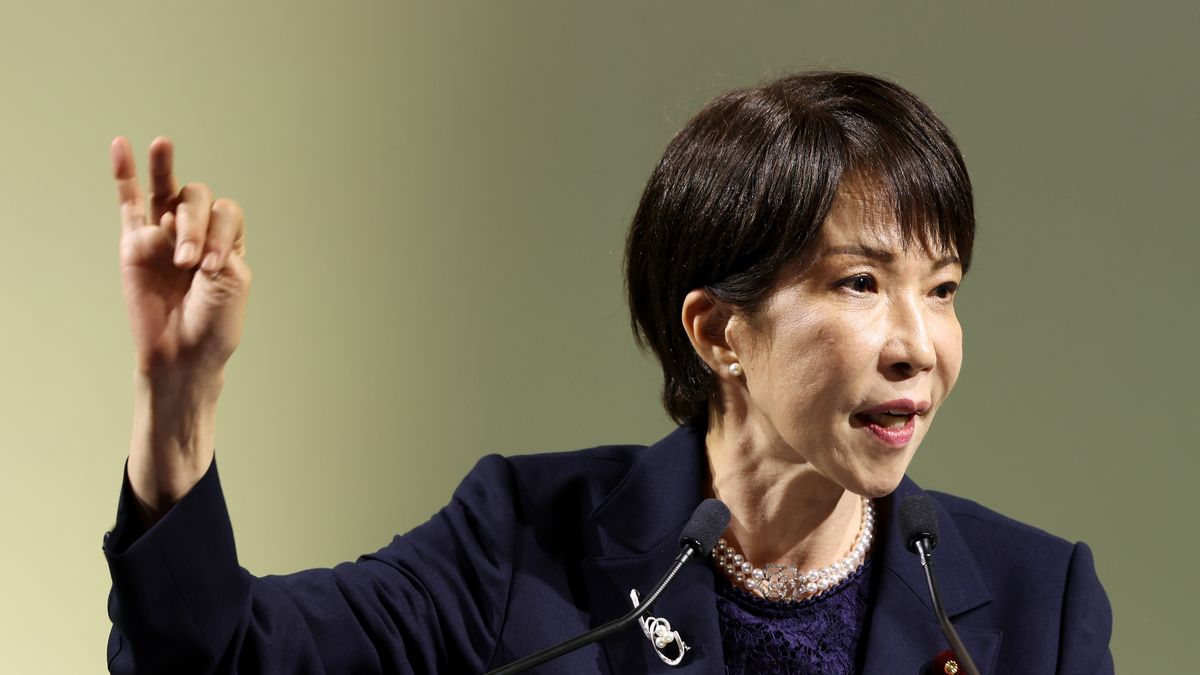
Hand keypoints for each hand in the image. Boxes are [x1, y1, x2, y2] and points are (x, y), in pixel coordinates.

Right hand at [111, 136, 251, 517]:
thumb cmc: (214, 324)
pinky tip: (122, 146)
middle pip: (196, 199)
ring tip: (164, 144)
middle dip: (195, 227)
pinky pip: (128, 203)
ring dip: (164, 168)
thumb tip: (179, 221)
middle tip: (189, 264)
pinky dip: (124, 174)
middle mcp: (196, 232)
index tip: (211, 269)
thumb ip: (216, 244)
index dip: (218, 233)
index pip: (225, 211)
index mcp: (226, 240)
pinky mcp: (135, 244)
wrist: (183, 354)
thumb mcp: (233, 281)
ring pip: (164, 191)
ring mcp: (164, 235)